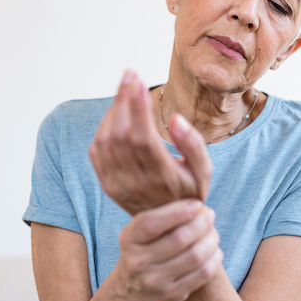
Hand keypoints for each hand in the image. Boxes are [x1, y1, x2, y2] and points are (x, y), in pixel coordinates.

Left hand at [89, 70, 212, 214]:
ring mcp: (117, 185)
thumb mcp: (204, 171)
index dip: (138, 108)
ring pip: (106, 140)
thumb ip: (194, 145)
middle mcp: (136, 183)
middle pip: (121, 134)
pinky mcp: (106, 184)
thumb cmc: (189, 191)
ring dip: (112, 110)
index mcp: (162, 178)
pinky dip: (102, 126)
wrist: (167, 225)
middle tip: (130, 75)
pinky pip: (96, 150)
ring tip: (125, 89)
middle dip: (123, 100)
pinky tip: (116, 112)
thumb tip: (176, 119)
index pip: (144, 138)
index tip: (139, 82)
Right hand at [114, 199, 222, 300]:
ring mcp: (154, 281)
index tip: (197, 204)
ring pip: (194, 256)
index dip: (179, 211)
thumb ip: (161, 215)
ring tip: (213, 232)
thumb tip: (196, 201)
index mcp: (129, 239)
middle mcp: (138, 262)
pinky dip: (214, 258)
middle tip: (209, 215)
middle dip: (201, 223)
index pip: (152, 223)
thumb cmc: (144, 248)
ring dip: (210, 239)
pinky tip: (214, 250)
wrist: (131, 290)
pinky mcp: (171, 296)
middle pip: (179, 238)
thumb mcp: (140, 231)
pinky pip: (202, 274)